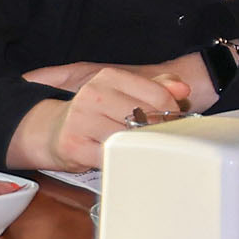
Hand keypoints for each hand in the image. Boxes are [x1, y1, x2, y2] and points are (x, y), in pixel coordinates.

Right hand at [7, 61, 196, 171]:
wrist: (55, 131)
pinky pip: (112, 157)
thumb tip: (182, 89)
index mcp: (109, 77)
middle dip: (156, 132)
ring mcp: (81, 119)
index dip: (171, 114)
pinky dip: (122, 160)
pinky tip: (120, 157)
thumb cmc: (97, 113)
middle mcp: (93, 95)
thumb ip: (158, 87)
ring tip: (135, 147)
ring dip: (139, 148)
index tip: (168, 122)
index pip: (159, 96)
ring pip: (130, 139)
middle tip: (154, 139)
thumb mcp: (126, 93)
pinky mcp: (74, 145)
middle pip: (146, 119)